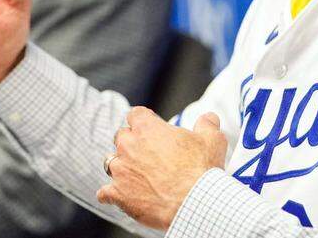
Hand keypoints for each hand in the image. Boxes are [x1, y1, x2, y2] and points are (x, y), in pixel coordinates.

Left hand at [96, 108, 226, 229]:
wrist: (193, 202)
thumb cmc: (201, 170)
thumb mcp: (212, 140)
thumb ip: (207, 125)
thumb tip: (209, 118)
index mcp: (147, 128)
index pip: (136, 114)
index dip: (143, 120)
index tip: (150, 127)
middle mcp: (129, 146)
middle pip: (121, 136)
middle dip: (131, 143)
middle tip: (147, 153)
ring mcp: (121, 170)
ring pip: (111, 162)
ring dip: (121, 167)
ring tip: (136, 175)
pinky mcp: (118, 194)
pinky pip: (105, 193)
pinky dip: (111, 194)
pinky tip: (120, 196)